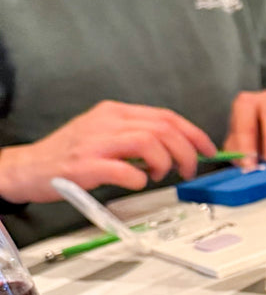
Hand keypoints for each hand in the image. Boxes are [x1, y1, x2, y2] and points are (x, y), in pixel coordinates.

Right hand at [0, 101, 215, 204]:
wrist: (27, 168)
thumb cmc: (71, 155)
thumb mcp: (105, 134)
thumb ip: (137, 136)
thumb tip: (176, 148)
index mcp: (116, 112)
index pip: (167, 116)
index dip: (194, 133)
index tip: (208, 150)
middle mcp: (108, 122)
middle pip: (164, 128)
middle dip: (187, 151)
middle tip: (189, 169)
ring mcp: (96, 143)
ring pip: (150, 142)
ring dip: (166, 162)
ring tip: (161, 175)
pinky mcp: (85, 166)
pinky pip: (124, 169)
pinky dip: (139, 177)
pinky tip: (137, 182)